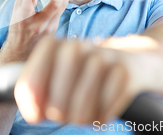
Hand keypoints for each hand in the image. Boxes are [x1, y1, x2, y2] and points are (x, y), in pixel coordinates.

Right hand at [0, 0, 75, 63]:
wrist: (22, 51)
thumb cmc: (18, 28)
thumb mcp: (15, 10)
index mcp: (23, 18)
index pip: (29, 2)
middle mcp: (37, 24)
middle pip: (54, 5)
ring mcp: (49, 27)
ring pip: (62, 7)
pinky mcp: (55, 27)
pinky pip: (62, 10)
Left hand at [14, 37, 135, 124]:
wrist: (133, 61)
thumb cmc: (85, 73)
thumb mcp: (56, 74)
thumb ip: (34, 91)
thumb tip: (33, 113)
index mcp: (52, 45)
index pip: (29, 86)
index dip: (32, 107)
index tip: (38, 114)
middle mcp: (74, 47)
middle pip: (55, 106)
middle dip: (62, 115)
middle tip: (70, 108)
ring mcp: (101, 58)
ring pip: (79, 113)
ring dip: (84, 118)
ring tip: (88, 106)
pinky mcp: (124, 72)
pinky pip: (104, 114)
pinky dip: (103, 117)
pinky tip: (105, 103)